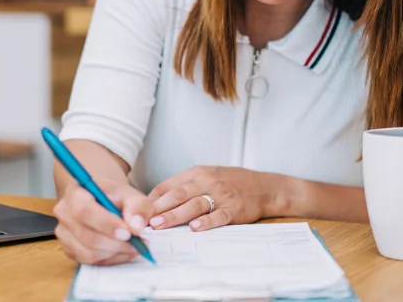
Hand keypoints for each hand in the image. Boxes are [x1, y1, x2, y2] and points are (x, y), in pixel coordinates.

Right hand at [53, 181, 153, 264]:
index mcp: (76, 194)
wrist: (101, 200)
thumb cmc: (113, 196)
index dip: (106, 225)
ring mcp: (64, 234)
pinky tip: (122, 250)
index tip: (127, 233)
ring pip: (88, 253)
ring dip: (115, 253)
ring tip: (133, 246)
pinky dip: (110, 259)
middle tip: (137, 243)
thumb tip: (137, 227)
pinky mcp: (70, 250)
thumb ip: (137, 206)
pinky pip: (90, 262)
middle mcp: (64, 213)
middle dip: (115, 244)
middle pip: (87, 236)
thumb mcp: (130, 194)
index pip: (85, 211)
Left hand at [147, 166, 286, 230]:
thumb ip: (184, 186)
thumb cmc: (231, 182)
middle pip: (178, 195)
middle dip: (158, 208)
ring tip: (160, 225)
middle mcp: (207, 182)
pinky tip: (195, 228)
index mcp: (197, 173)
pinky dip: (206, 222)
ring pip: (194, 205)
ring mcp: (220, 196)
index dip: (152, 199)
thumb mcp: (206, 176)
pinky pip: (218, 216)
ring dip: (175, 216)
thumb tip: (156, 200)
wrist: (264, 187)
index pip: (168, 185)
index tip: (138, 210)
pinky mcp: (234, 210)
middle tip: (143, 219)